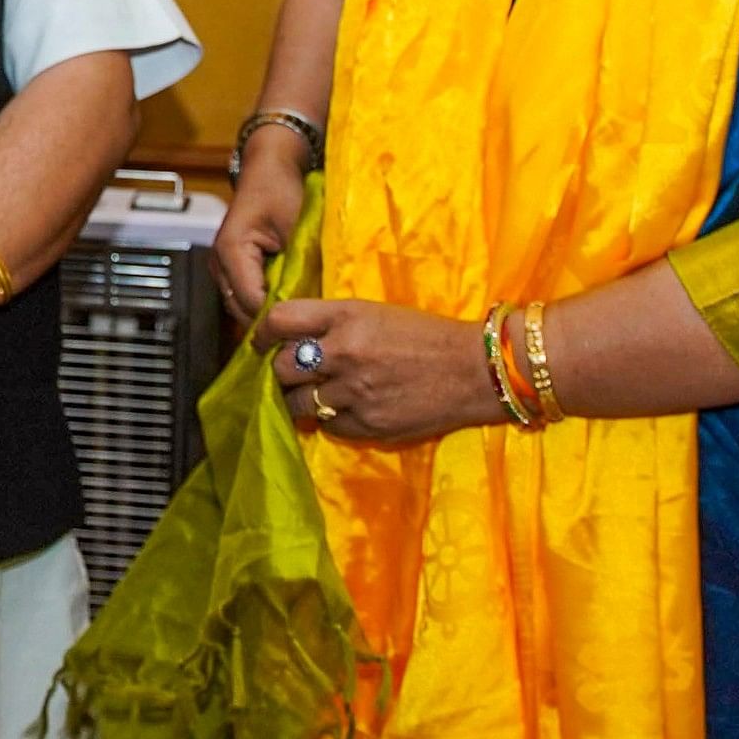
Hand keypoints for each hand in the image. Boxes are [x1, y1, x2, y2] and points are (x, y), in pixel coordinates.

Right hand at [213, 149, 309, 322]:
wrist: (269, 169)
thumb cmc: (281, 190)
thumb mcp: (297, 228)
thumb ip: (300, 267)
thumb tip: (313, 303)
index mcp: (231, 251)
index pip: (253, 301)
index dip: (280, 315)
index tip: (309, 321)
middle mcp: (220, 264)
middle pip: (243, 311)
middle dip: (273, 320)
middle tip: (306, 326)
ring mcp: (223, 268)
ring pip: (243, 308)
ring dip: (269, 314)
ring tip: (299, 319)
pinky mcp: (232, 270)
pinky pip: (246, 297)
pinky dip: (266, 303)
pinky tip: (289, 303)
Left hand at [256, 295, 504, 443]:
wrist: (476, 371)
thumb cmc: (427, 336)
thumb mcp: (375, 312)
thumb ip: (332, 322)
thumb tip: (290, 336)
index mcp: (346, 317)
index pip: (280, 320)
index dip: (263, 332)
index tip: (262, 342)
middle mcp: (344, 353)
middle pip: (281, 366)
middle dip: (280, 371)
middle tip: (289, 373)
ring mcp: (354, 392)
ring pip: (298, 402)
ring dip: (301, 399)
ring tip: (314, 395)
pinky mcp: (367, 424)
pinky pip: (328, 425)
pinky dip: (329, 420)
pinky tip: (345, 410)